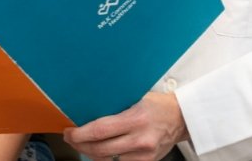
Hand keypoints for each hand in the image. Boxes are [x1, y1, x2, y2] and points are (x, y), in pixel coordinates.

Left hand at [63, 92, 187, 160]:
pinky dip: (106, 159)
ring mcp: (144, 155)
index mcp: (136, 119)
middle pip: (100, 149)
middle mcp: (140, 139)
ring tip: (82, 144)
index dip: (80, 134)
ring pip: (107, 160)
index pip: (100, 130)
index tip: (69, 131)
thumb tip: (89, 107)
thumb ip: (116, 105)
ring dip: (90, 154)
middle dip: (80, 144)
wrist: (182, 118)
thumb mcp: (137, 97)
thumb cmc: (158, 104)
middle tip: (70, 137)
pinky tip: (99, 152)